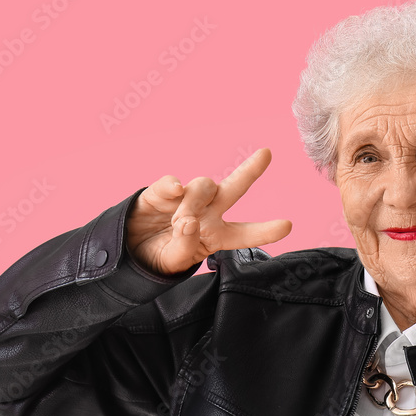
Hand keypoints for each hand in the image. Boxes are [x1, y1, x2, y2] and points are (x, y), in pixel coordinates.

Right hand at [126, 148, 292, 275]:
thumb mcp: (174, 262)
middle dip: (250, 170)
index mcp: (217, 235)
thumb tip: (189, 221)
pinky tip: (174, 189)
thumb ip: (185, 246)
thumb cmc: (160, 257)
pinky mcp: (161, 192)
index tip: (288, 225)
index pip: (246, 234)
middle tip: (266, 153)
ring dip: (193, 203)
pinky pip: (172, 183)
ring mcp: (186, 199)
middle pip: (233, 189)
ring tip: (180, 222)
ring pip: (202, 186)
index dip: (265, 231)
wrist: (128, 251)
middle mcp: (207, 212)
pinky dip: (173, 185)